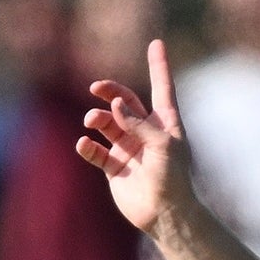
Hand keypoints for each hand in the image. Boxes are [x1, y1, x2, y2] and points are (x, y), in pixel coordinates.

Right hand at [77, 40, 192, 234]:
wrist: (166, 216)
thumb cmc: (173, 180)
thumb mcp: (162, 146)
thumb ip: (139, 123)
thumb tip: (115, 103)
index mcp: (164, 124)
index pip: (161, 88)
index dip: (159, 66)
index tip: (157, 43)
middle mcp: (145, 133)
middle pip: (124, 101)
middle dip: (109, 91)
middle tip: (96, 89)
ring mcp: (128, 149)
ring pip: (106, 123)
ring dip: (96, 118)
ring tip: (93, 122)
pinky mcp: (114, 167)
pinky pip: (95, 150)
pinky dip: (87, 145)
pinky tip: (86, 145)